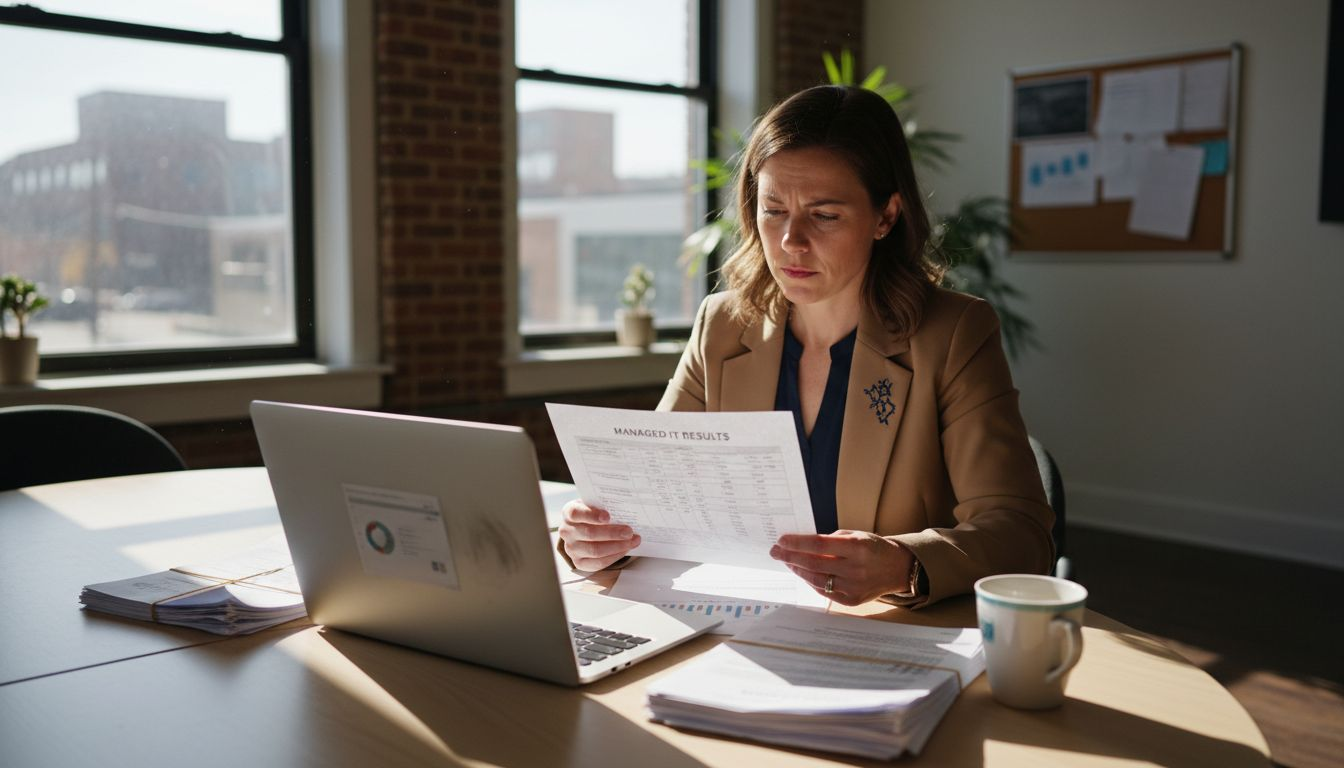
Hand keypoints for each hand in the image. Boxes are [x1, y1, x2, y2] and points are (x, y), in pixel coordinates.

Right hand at [558, 500, 640, 571]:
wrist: (584, 529)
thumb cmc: (592, 514)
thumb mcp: (594, 505)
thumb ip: (604, 506)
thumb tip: (624, 509)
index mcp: (569, 513)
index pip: (576, 513)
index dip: (592, 515)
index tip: (608, 516)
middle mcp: (567, 531)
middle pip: (590, 534)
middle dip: (612, 533)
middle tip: (629, 531)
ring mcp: (571, 549)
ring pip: (595, 550)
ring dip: (617, 546)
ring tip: (632, 540)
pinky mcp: (579, 562)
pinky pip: (599, 563)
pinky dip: (615, 556)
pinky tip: (625, 549)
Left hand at [770, 530, 913, 605]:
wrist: (897, 568)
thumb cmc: (873, 548)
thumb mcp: (855, 535)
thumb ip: (830, 541)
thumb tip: (801, 545)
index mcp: (857, 547)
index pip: (819, 544)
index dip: (797, 543)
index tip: (781, 540)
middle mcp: (855, 569)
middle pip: (814, 563)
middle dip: (790, 557)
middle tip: (775, 551)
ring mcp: (853, 587)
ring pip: (816, 580)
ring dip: (798, 570)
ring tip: (787, 562)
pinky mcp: (852, 601)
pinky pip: (824, 592)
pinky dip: (811, 582)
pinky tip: (803, 573)